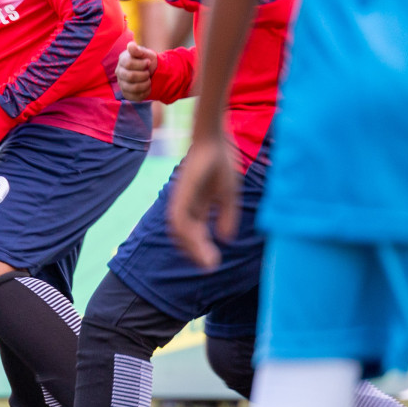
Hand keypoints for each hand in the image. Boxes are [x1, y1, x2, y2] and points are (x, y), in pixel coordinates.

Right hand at [116, 41, 156, 101]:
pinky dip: (146, 91)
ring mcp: (122, 84)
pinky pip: (136, 96)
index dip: (141, 64)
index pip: (129, 64)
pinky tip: (147, 87)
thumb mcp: (146, 53)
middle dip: (144, 74)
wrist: (154, 72)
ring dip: (146, 83)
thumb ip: (138, 50)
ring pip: (134, 87)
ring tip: (148, 80)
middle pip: (130, 76)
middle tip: (148, 72)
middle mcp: (119, 72)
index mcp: (122, 60)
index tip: (148, 62)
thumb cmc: (148, 61)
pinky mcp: (127, 94)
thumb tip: (130, 45)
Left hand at [167, 132, 238, 269]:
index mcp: (196, 205)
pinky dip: (186, 232)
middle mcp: (185, 204)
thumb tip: (225, 239)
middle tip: (208, 267)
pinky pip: (179, 217)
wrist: (213, 139)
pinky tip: (199, 243)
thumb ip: (227, 216)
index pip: (194, 232)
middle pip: (184, 235)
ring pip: (179, 230)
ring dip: (191, 247)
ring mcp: (180, 198)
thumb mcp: (228, 194)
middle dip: (196, 252)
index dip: (202, 248)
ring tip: (206, 261)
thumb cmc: (220, 162)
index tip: (212, 263)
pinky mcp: (180, 192)